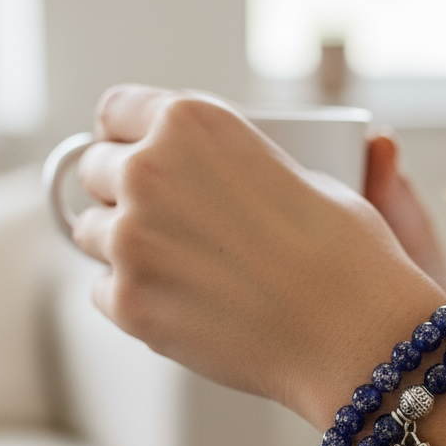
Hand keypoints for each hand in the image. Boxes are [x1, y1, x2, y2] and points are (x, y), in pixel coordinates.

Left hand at [73, 85, 445, 427]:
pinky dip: (134, 297)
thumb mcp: (296, 172)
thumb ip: (231, 165)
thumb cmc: (344, 254)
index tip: (136, 154)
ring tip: (181, 266)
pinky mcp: (127, 301)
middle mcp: (148, 168)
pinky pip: (104, 290)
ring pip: (90, 231)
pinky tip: (186, 303)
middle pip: (94, 168)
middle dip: (121, 190)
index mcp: (191, 121)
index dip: (128, 135)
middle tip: (165, 219)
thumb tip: (203, 175)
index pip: (115, 111)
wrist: (355, 335)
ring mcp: (130, 237)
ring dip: (122, 244)